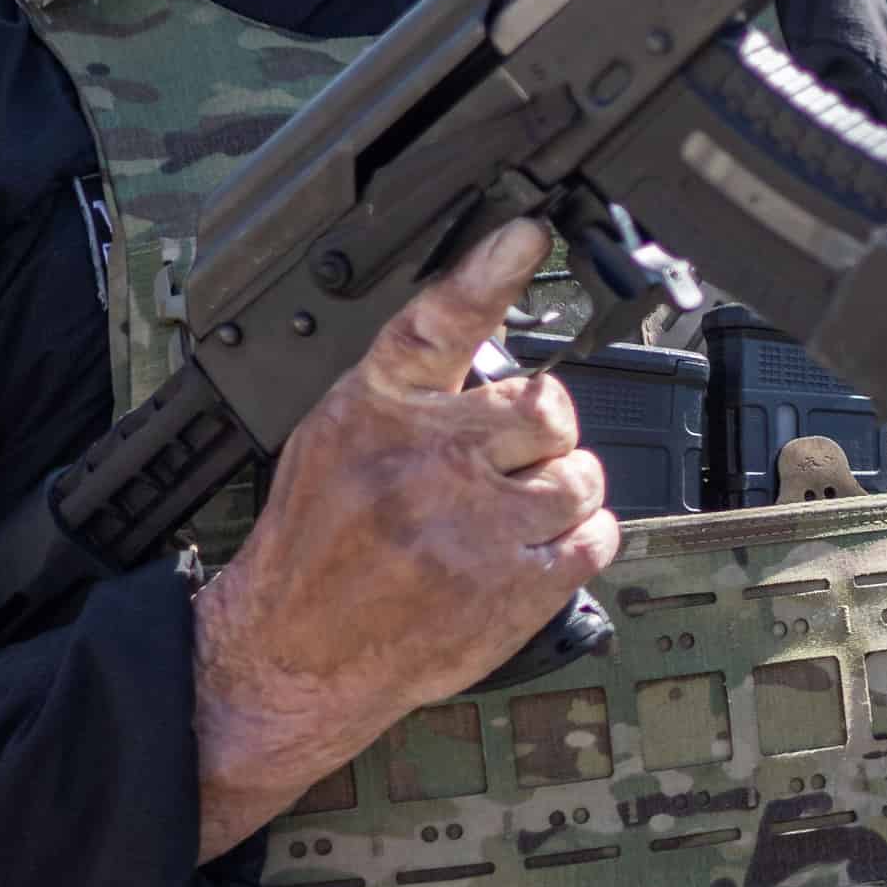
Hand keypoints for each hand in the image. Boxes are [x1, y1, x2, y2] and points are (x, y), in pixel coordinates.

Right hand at [190, 217, 614, 857]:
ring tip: (510, 513)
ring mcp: (474, 527)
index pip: (437, 323)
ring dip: (560, 490)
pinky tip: (533, 549)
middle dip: (539, 433)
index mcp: (377, 411)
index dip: (487, 271)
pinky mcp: (512, 588)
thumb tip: (486, 332)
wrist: (290, 653)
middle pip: (547, 406)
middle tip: (504, 463)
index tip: (527, 232)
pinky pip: (596, 535)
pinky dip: (578, 539)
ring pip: (580, 473)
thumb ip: (410, 385)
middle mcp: (426, 462)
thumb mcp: (335, 435)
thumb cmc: (315, 542)